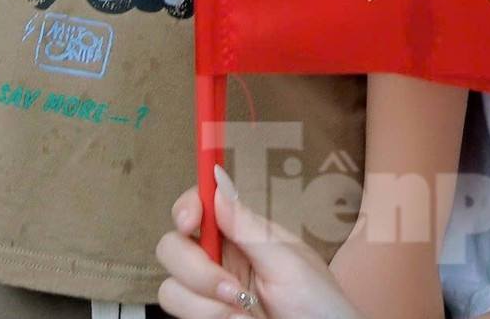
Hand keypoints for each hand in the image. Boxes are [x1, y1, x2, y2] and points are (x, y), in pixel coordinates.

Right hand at [157, 172, 366, 318]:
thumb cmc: (318, 303)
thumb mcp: (289, 262)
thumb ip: (249, 228)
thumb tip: (219, 184)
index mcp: (241, 234)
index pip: (199, 207)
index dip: (186, 207)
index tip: (190, 221)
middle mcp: (219, 260)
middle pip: (172, 247)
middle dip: (195, 269)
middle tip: (233, 289)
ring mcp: (208, 294)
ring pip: (170, 288)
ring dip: (204, 304)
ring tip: (243, 313)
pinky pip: (180, 316)